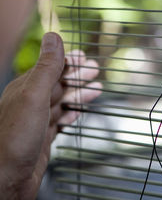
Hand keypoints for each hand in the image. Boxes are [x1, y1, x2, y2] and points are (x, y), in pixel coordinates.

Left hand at [0, 32, 101, 199]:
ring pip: (61, 102)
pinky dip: (71, 114)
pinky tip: (77, 113)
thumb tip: (53, 38)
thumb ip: (46, 68)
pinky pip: (59, 121)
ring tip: (97, 90)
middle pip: (58, 84)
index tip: (85, 57)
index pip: (50, 68)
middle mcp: (29, 103)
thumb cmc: (14, 139)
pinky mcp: (41, 138)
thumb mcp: (34, 96)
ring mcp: (35, 121)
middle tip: (95, 71)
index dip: (69, 61)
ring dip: (79, 94)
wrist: (6, 180)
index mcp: (25, 89)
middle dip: (77, 76)